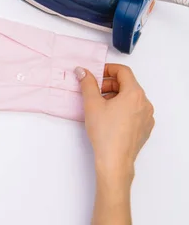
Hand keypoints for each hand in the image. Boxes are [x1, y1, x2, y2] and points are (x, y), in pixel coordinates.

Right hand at [75, 64, 153, 181]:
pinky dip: (122, 108)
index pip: (123, 71)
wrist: (115, 160)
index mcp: (134, 93)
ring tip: (100, 107)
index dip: (108, 69)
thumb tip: (82, 71)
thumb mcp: (92, 104)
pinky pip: (135, 111)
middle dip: (109, 85)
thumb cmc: (104, 132)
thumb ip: (87, 83)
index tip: (96, 75)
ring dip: (115, 97)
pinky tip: (109, 118)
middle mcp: (145, 103)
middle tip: (94, 92)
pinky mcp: (145, 127)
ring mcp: (147, 116)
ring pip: (131, 98)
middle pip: (127, 84)